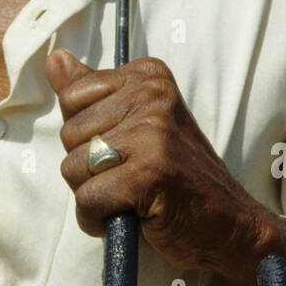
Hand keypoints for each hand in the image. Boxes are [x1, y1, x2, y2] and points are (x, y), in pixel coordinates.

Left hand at [44, 48, 285, 285]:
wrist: (231, 226)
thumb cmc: (176, 177)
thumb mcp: (137, 124)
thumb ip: (92, 93)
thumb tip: (55, 58)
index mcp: (149, 76)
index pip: (73, 98)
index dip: (88, 136)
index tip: (127, 149)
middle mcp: (154, 94)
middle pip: (69, 134)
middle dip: (88, 168)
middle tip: (132, 178)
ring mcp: (153, 132)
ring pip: (73, 167)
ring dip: (93, 195)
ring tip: (132, 197)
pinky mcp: (151, 171)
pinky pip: (88, 199)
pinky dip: (97, 219)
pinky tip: (129, 217)